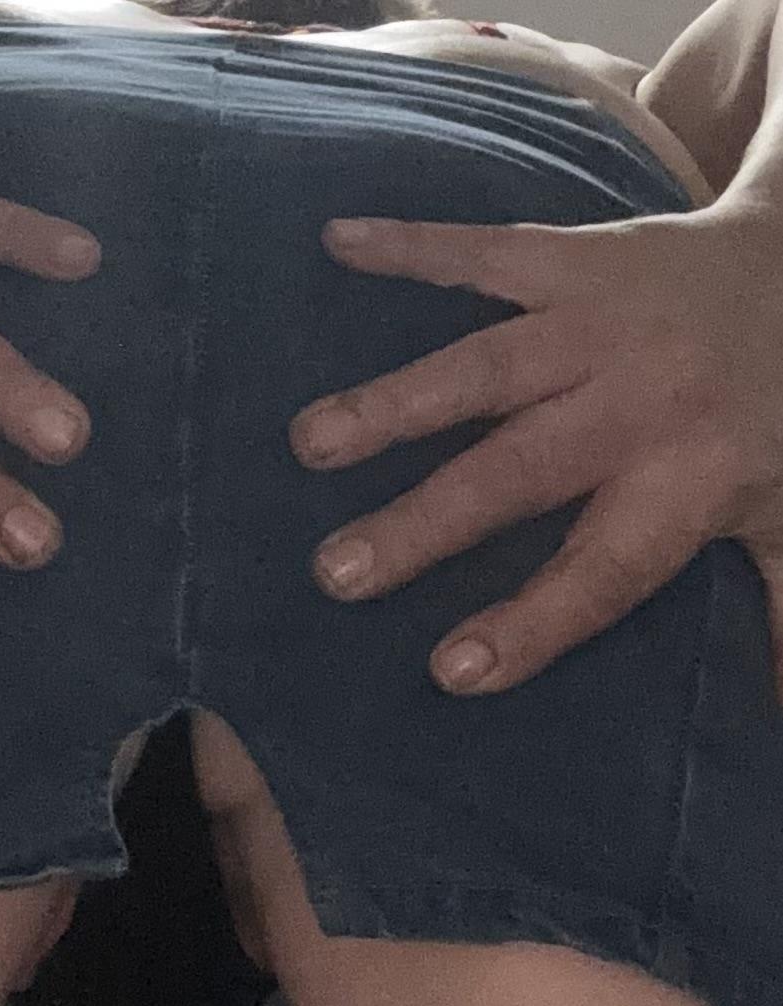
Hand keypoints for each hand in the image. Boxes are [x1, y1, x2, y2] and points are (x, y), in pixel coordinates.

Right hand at [291, 200, 782, 697]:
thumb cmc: (780, 421)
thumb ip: (774, 612)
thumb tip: (771, 722)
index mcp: (693, 480)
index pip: (606, 568)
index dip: (533, 621)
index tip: (452, 670)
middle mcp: (642, 400)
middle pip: (519, 471)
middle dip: (425, 523)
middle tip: (336, 573)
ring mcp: (602, 323)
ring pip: (486, 368)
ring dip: (393, 403)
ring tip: (310, 442)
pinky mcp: (576, 258)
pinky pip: (485, 252)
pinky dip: (411, 246)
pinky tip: (337, 243)